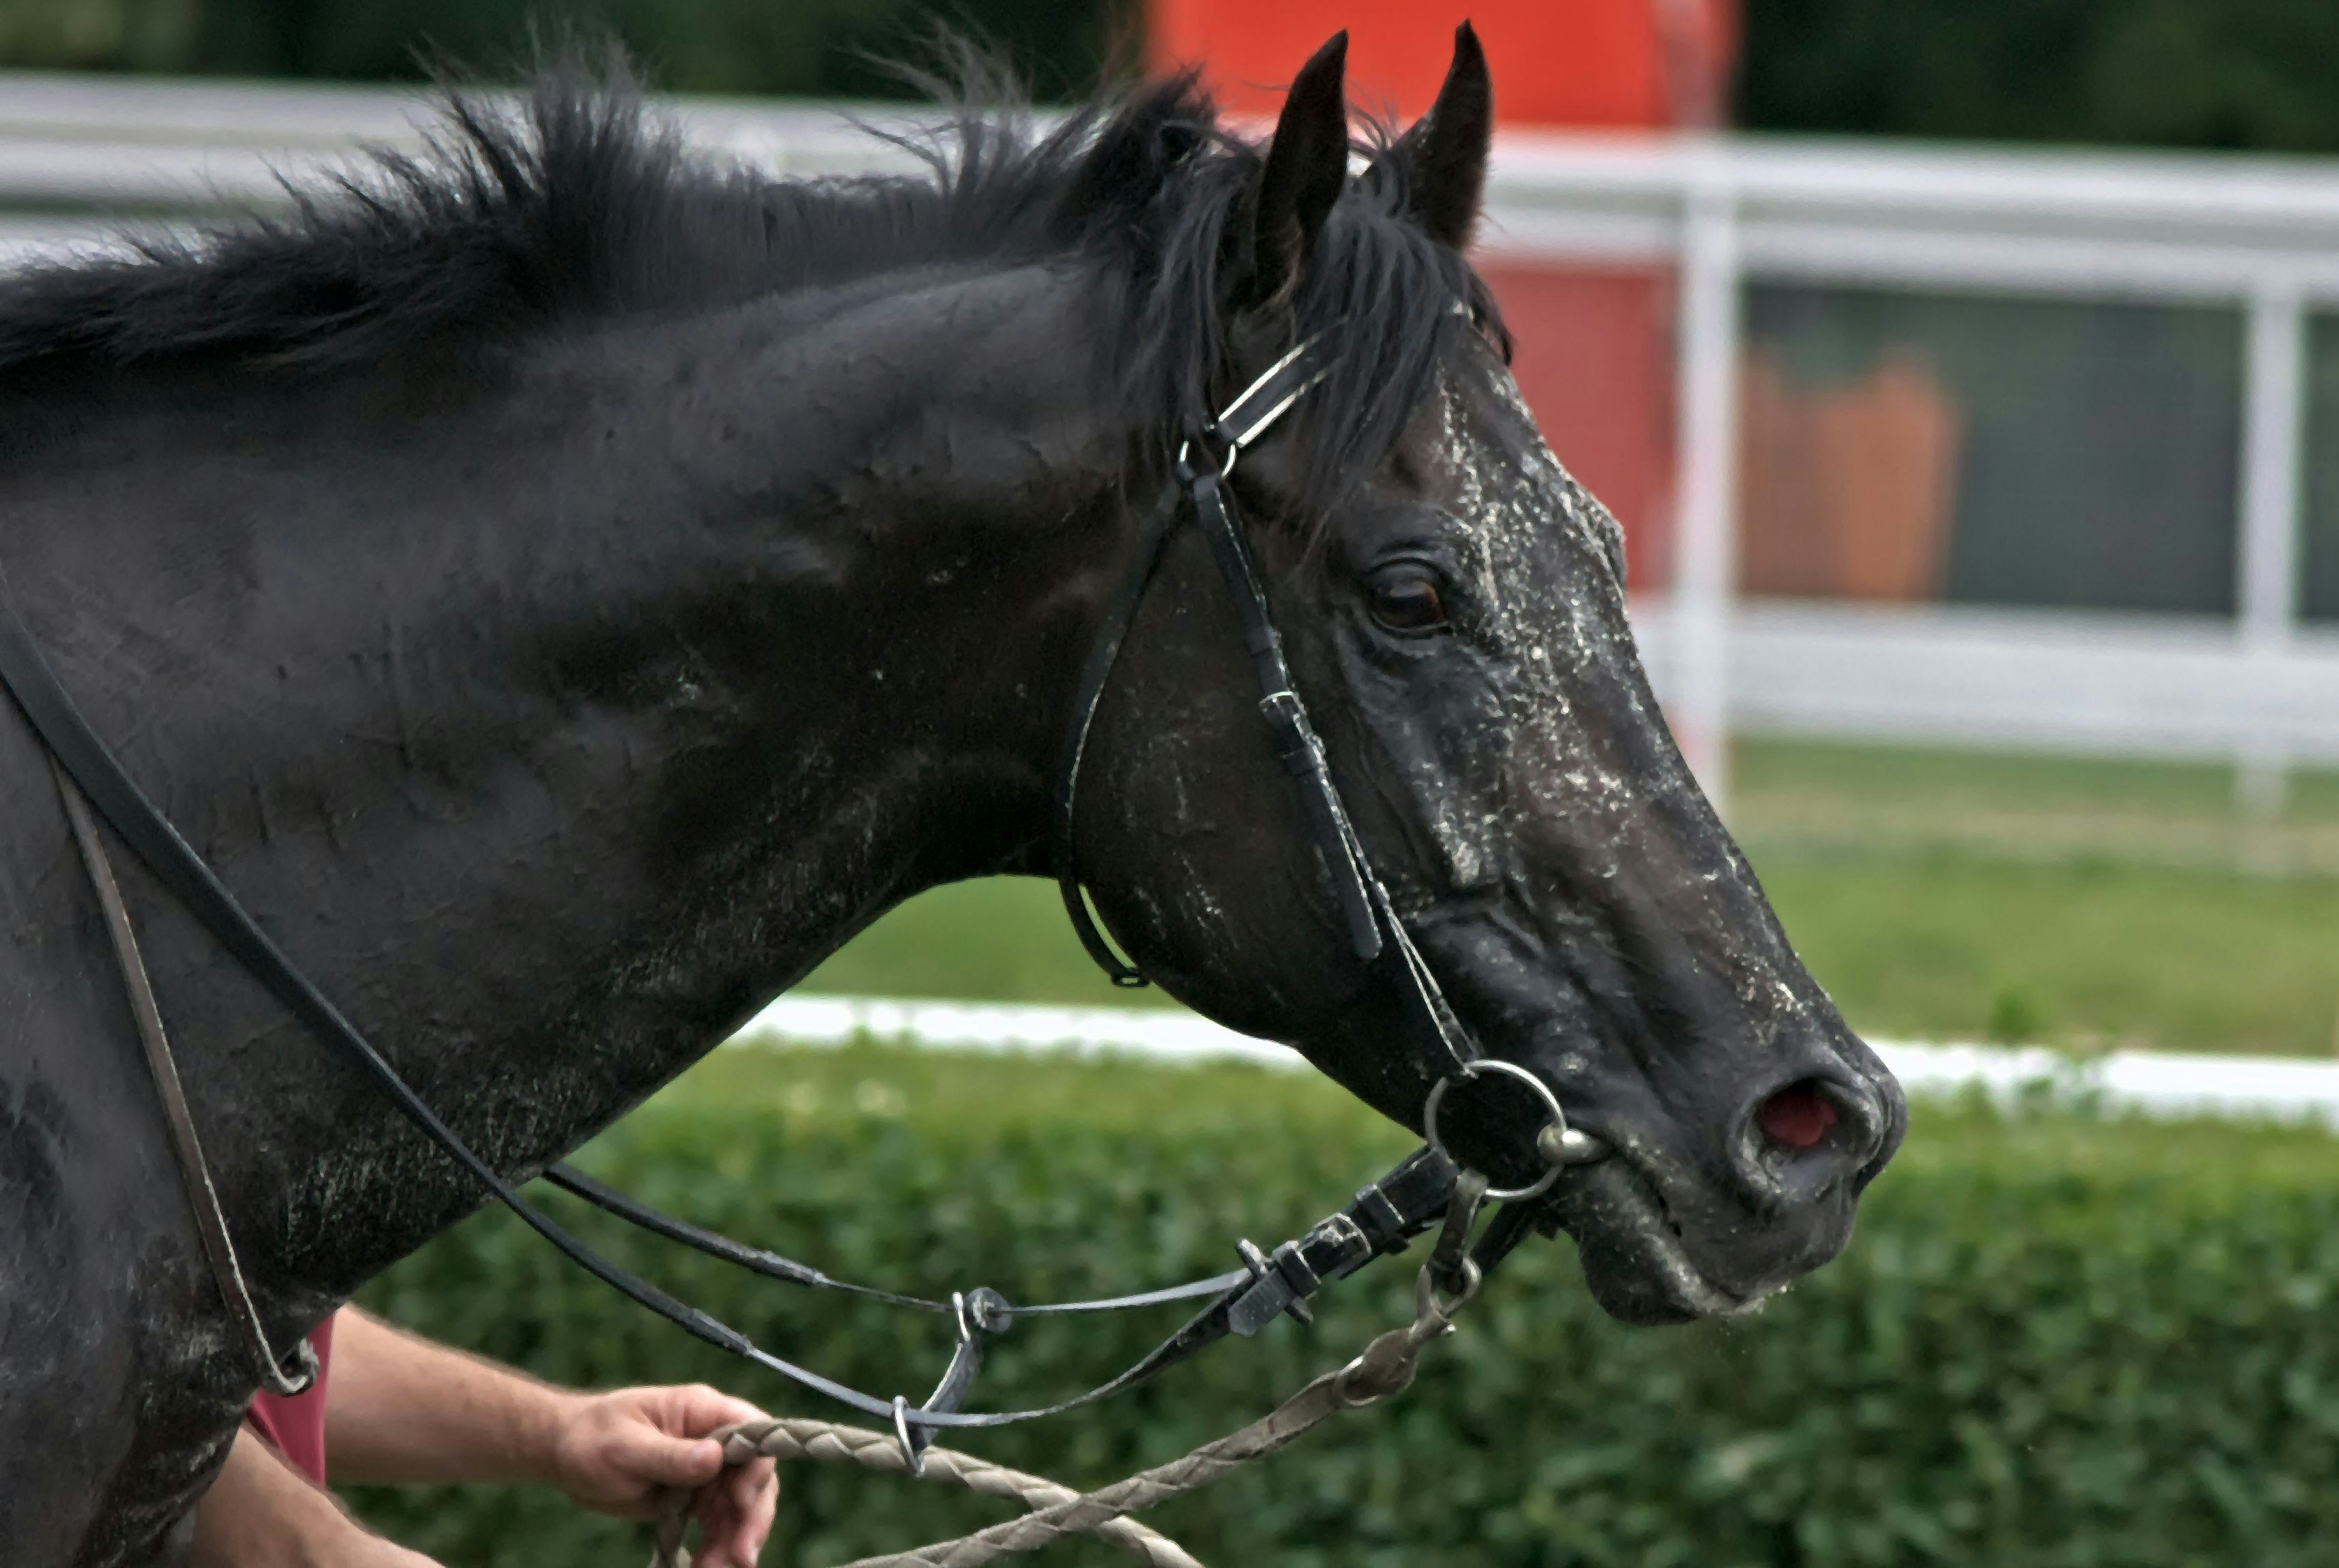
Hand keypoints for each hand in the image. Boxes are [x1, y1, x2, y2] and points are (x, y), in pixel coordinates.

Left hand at [547, 1384, 777, 1566]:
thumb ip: (670, 1454)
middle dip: (751, 1518)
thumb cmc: (592, 1437)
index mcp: (702, 1412)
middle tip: (740, 1556)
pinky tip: (703, 1567)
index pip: (752, 1434)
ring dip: (733, 1541)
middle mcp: (713, 1440)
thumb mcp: (626, 1446)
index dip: (757, 1466)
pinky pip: (716, 1525)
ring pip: (739, 1508)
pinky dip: (715, 1548)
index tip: (742, 1500)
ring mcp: (706, 1471)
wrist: (565, 1455)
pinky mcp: (693, 1498)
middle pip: (753, 1478)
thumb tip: (713, 1458)